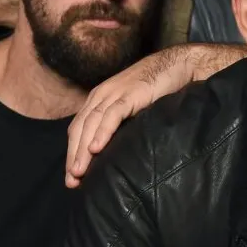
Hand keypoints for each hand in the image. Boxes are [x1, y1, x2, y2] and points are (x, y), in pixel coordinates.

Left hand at [65, 48, 195, 187]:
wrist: (176, 66)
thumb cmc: (157, 88)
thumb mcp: (132, 107)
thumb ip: (120, 122)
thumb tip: (113, 149)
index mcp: (99, 99)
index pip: (79, 128)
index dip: (72, 152)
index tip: (72, 176)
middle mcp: (101, 96)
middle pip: (79, 129)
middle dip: (73, 156)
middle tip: (71, 181)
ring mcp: (114, 94)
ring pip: (91, 124)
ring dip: (82, 150)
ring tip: (78, 172)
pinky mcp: (129, 95)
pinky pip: (111, 115)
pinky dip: (102, 132)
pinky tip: (96, 149)